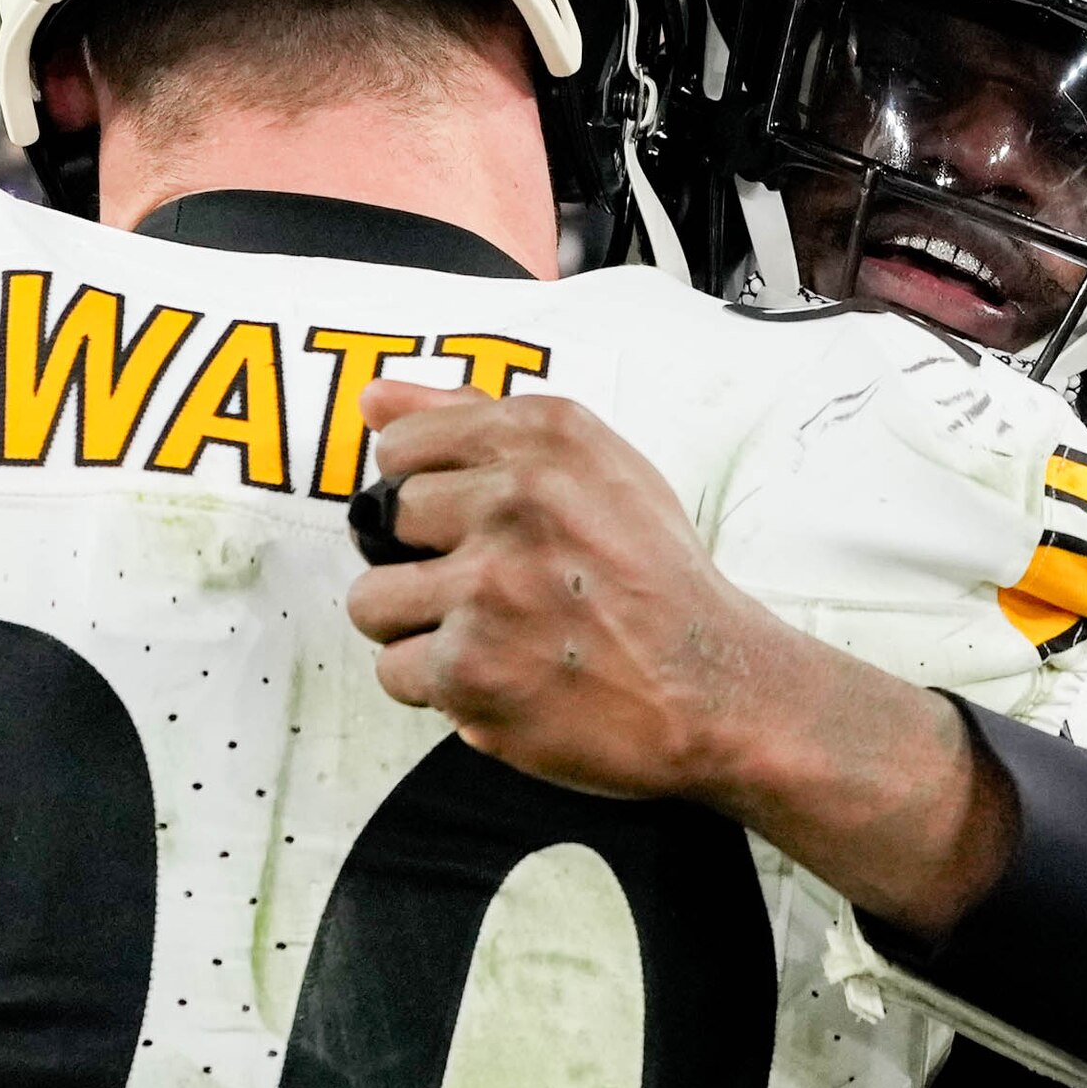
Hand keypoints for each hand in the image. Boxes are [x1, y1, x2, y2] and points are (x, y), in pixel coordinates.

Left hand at [346, 384, 805, 804]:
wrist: (714, 685)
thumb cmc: (654, 578)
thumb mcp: (593, 467)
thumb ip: (477, 422)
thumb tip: (373, 399)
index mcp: (543, 438)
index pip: (402, 445)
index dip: (428, 493)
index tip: (470, 524)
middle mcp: (516, 499)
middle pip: (382, 521)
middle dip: (424, 561)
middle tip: (493, 590)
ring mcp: (489, 585)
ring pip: (372, 601)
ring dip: (420, 628)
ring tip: (489, 637)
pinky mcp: (471, 667)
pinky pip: (395, 671)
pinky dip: (440, 688)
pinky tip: (501, 679)